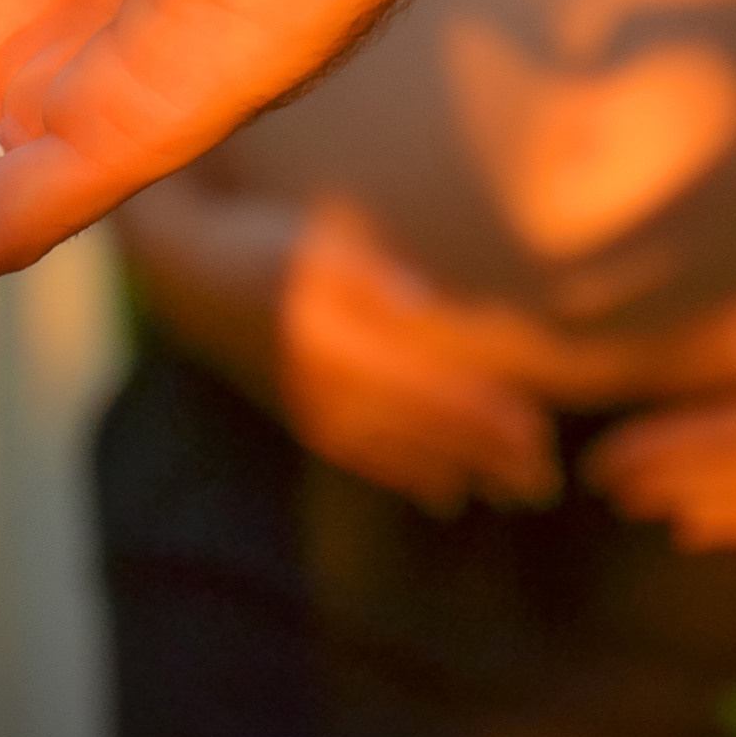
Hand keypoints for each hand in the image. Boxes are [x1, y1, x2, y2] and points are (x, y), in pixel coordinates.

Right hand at [278, 196, 557, 516]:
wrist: (191, 275)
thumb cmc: (264, 242)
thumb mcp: (316, 241)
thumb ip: (371, 274)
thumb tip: (425, 304)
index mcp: (336, 342)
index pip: (426, 384)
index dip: (482, 409)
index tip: (537, 427)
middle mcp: (324, 388)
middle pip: (421, 426)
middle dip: (484, 453)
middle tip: (544, 478)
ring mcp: (311, 410)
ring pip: (397, 451)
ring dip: (457, 471)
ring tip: (514, 494)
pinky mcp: (301, 421)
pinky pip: (361, 458)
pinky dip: (405, 476)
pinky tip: (444, 493)